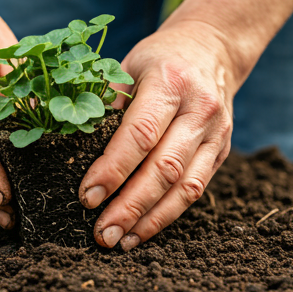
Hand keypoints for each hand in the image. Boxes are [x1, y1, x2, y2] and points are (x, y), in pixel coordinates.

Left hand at [79, 21, 238, 250]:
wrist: (212, 49)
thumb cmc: (159, 59)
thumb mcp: (128, 67)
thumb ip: (106, 105)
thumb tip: (72, 145)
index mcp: (170, 83)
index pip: (140, 134)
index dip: (113, 169)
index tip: (87, 196)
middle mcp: (199, 110)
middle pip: (164, 168)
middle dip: (130, 206)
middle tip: (101, 233)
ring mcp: (215, 134)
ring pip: (185, 187)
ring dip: (150, 220)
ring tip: (120, 241)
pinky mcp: (220, 152)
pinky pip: (196, 190)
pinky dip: (168, 215)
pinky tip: (143, 230)